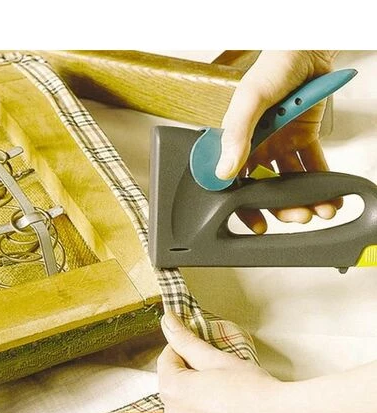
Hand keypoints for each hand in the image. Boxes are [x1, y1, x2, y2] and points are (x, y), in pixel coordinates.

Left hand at [157, 310, 283, 412]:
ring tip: (222, 390)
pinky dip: (201, 412)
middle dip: (189, 371)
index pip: (166, 359)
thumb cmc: (254, 392)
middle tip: (215, 370)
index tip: (198, 347)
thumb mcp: (216, 358)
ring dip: (195, 392)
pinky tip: (222, 408)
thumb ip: (186, 341)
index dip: (182, 347)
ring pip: (182, 402)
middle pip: (172, 381)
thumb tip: (169, 321)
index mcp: (174, 391)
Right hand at [216, 50, 341, 233]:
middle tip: (295, 217)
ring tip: (316, 210)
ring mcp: (280, 144)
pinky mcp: (302, 138)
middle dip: (280, 205)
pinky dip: (321, 180)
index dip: (244, 204)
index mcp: (237, 141)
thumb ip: (237, 135)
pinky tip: (328, 195)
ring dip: (302, 196)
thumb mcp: (249, 100)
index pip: (235, 180)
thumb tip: (224, 171)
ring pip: (289, 179)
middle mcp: (257, 146)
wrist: (306, 49)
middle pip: (265, 185)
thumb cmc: (272, 69)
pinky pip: (312, 164)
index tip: (255, 222)